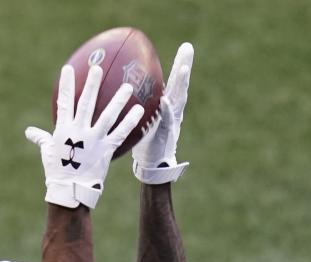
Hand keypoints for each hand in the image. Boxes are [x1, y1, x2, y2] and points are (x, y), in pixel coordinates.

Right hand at [26, 65, 144, 208]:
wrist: (69, 190)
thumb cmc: (57, 171)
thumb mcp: (47, 152)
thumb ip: (41, 138)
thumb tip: (29, 132)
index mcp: (64, 129)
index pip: (64, 102)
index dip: (67, 84)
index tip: (68, 68)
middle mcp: (79, 131)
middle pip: (87, 103)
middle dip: (92, 84)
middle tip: (98, 68)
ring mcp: (94, 140)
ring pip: (108, 116)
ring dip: (118, 100)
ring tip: (128, 86)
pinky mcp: (106, 149)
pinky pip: (120, 133)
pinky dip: (130, 122)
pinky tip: (139, 111)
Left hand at [132, 42, 193, 183]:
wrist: (151, 165)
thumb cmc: (144, 140)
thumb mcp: (141, 117)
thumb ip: (138, 103)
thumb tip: (121, 86)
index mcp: (167, 105)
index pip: (173, 81)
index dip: (180, 64)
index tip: (185, 46)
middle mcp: (173, 110)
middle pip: (179, 85)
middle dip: (184, 66)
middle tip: (188, 48)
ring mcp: (172, 121)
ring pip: (178, 99)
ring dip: (181, 84)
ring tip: (183, 69)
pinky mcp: (167, 133)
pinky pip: (167, 120)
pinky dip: (168, 110)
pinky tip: (166, 101)